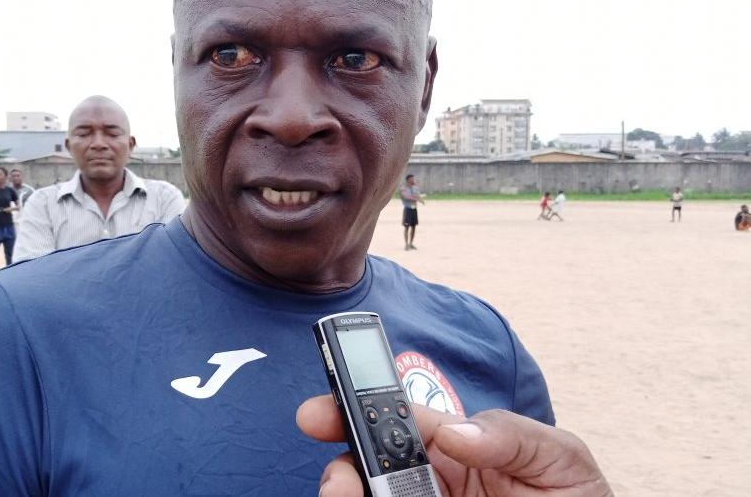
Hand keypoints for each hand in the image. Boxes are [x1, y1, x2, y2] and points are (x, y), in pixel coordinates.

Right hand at [297, 395, 611, 496]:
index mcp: (453, 444)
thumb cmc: (577, 496)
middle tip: (338, 486)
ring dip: (350, 496)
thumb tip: (453, 432)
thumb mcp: (559, 456)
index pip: (396, 419)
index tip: (320, 412)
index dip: (352, 409)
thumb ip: (509, 435)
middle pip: (366, 468)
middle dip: (342, 470)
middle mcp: (430, 480)